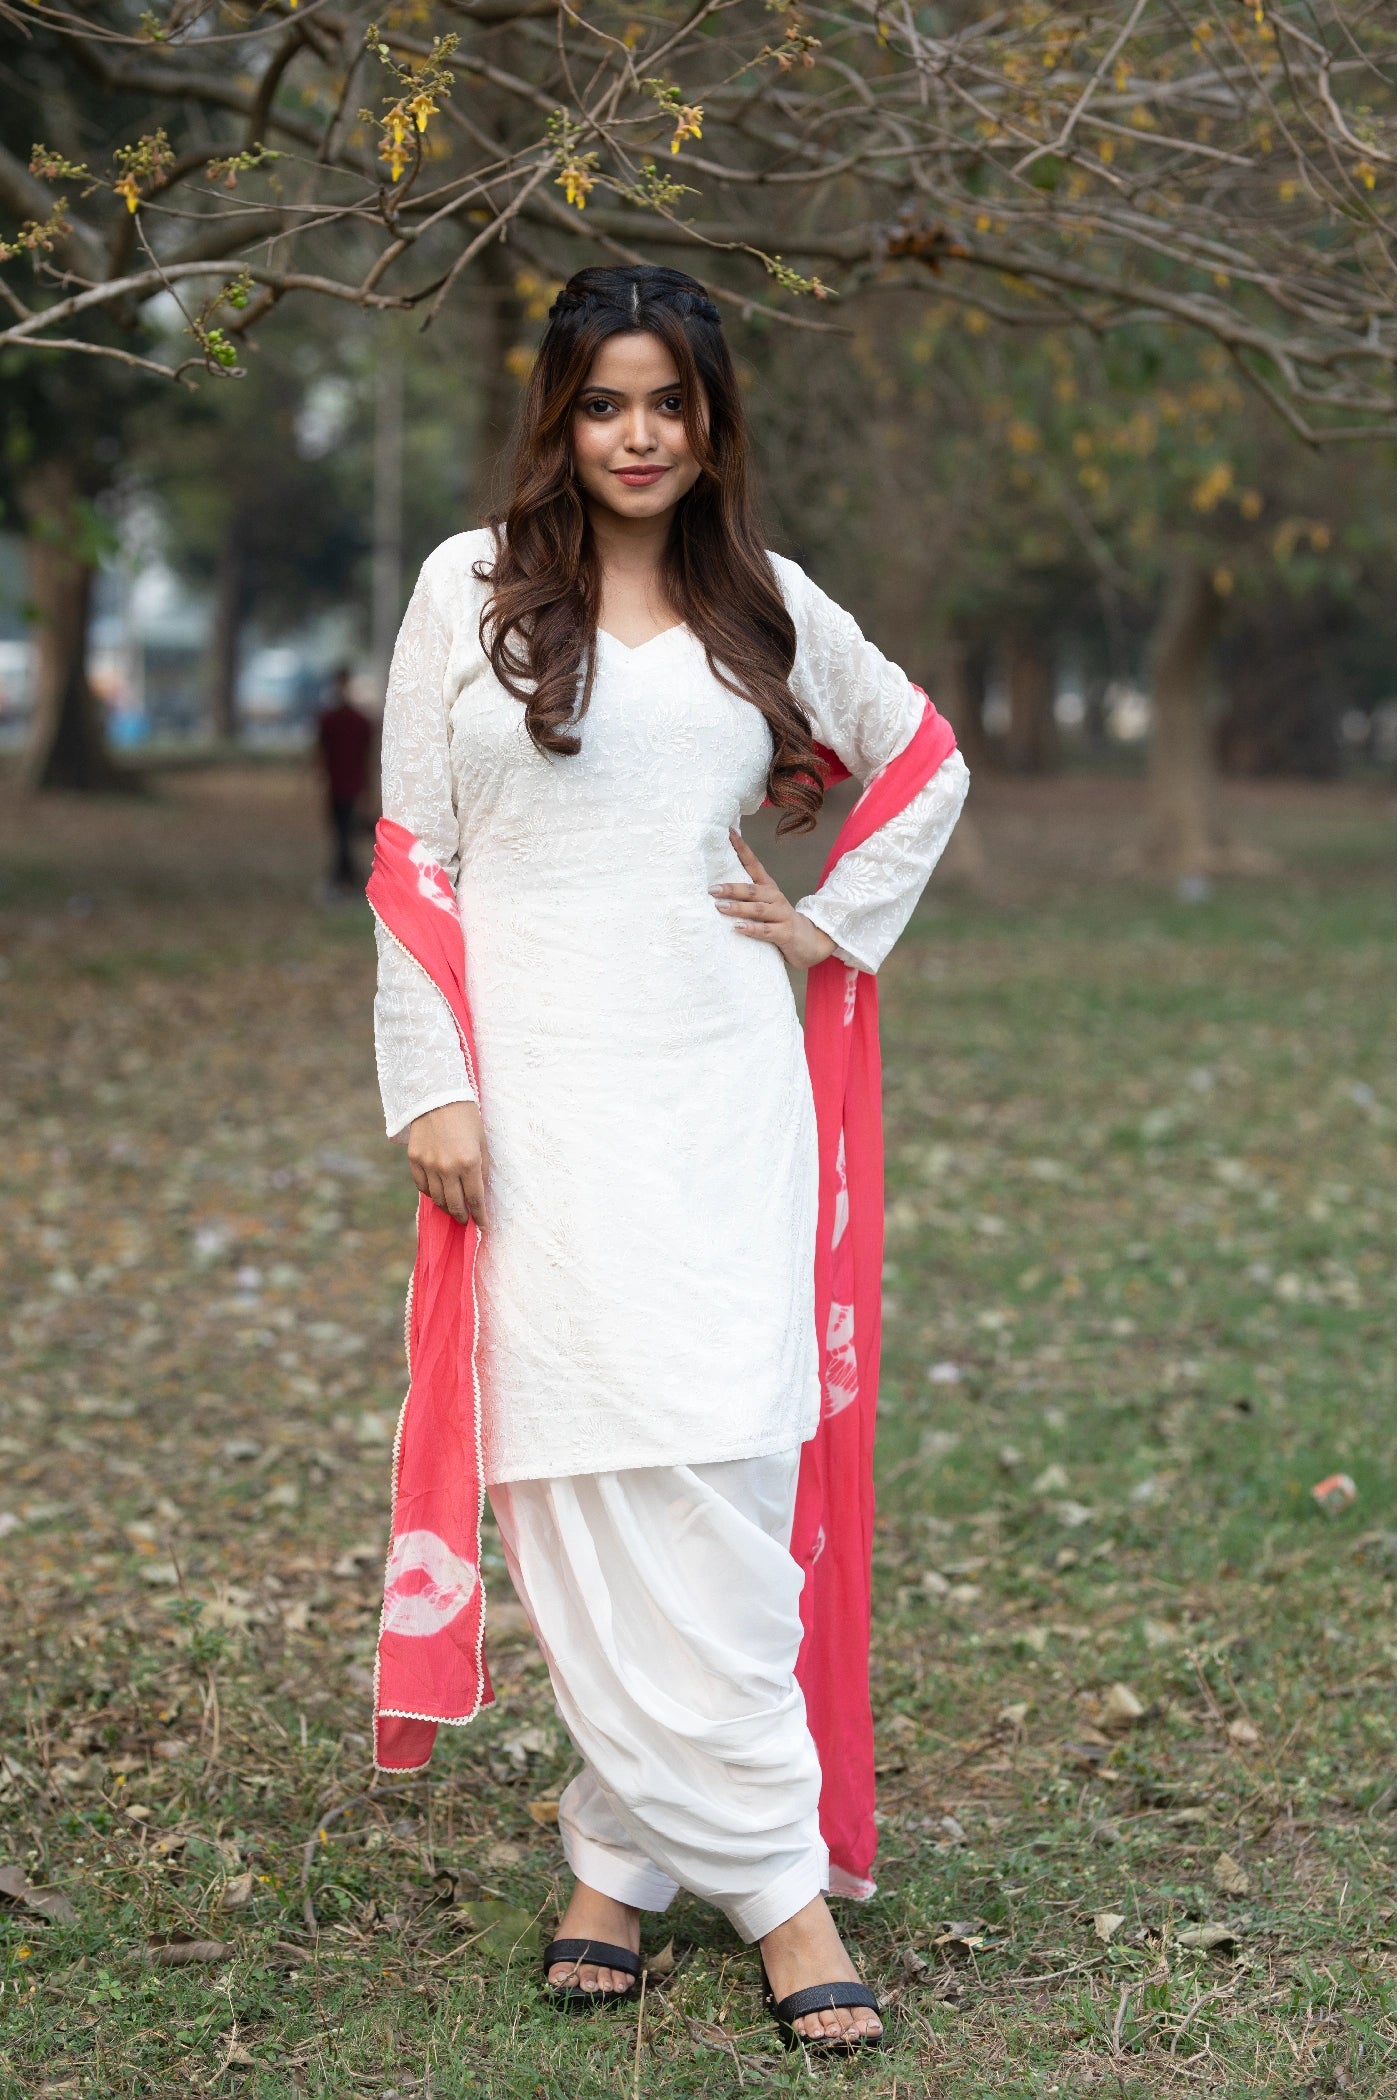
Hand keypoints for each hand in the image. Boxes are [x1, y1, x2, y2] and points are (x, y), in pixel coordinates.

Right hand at [407, 1100, 487, 1227]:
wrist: (437, 1095)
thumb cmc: (466, 1116)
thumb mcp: (482, 1141)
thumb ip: (482, 1168)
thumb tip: (480, 1192)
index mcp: (469, 1162)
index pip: (476, 1199)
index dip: (480, 1216)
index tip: (484, 1226)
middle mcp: (448, 1167)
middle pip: (455, 1204)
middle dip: (462, 1216)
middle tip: (466, 1219)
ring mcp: (429, 1164)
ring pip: (437, 1198)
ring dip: (446, 1206)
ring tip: (453, 1207)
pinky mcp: (414, 1159)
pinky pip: (422, 1186)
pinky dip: (430, 1193)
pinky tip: (437, 1192)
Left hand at [710, 829, 836, 969]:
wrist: (809, 940)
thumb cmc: (779, 920)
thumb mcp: (765, 904)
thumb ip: (747, 896)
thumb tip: (716, 887)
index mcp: (768, 887)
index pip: (754, 864)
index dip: (742, 849)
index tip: (729, 833)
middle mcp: (775, 897)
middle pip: (752, 890)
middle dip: (732, 888)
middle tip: (712, 889)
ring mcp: (781, 915)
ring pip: (758, 909)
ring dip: (738, 908)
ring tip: (720, 907)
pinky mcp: (785, 933)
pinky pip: (766, 931)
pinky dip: (751, 929)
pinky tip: (737, 928)